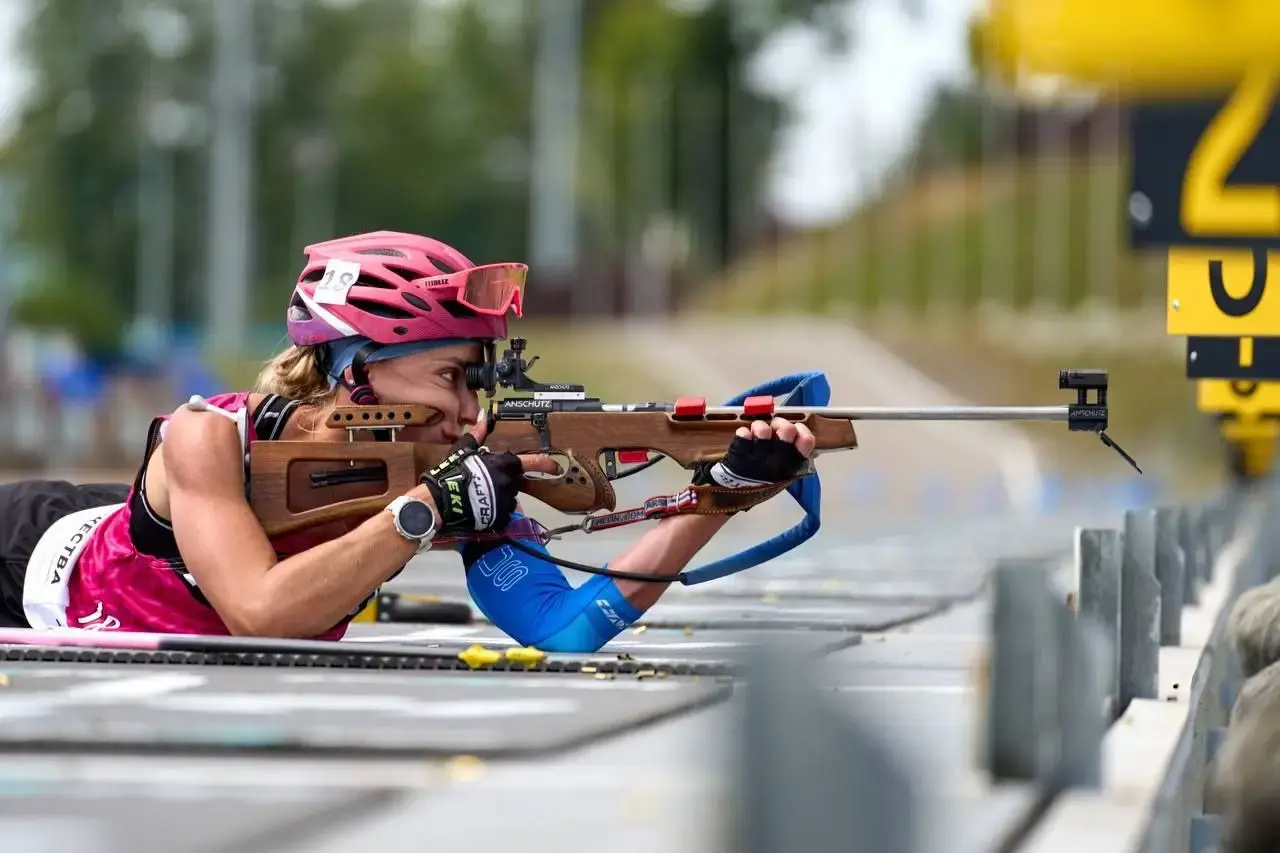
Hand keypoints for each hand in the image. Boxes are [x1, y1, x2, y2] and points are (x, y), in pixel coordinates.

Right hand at [420, 411, 560, 535]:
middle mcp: (511, 483)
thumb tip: (484, 416)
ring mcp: (507, 502)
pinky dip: (495, 512)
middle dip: (505, 481)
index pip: (532, 463)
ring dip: (500, 497)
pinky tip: (481, 508)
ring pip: (509, 498)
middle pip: (515, 481)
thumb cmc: (454, 471)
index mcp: (506, 464)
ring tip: (480, 496)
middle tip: (487, 482)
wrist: (442, 500)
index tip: (555, 467)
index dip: (546, 464)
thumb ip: (478, 434)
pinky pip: (502, 514)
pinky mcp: (500, 518)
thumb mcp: (465, 448)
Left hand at [692, 416, 815, 488]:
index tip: (794, 429)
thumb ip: (791, 454)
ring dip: (759, 426)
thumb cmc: (762, 480)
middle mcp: (777, 464)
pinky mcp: (738, 458)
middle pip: (787, 431)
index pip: (806, 442)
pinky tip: (743, 437)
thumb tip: (794, 431)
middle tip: (774, 428)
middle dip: (780, 424)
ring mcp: (757, 461)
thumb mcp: (783, 473)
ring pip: (763, 430)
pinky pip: (743, 435)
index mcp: (792, 467)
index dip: (801, 430)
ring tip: (756, 433)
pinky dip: (743, 433)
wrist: (735, 496)